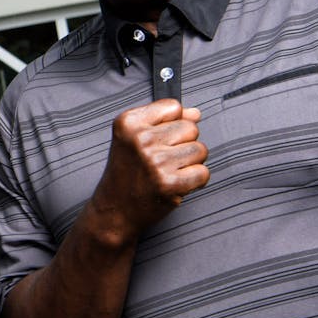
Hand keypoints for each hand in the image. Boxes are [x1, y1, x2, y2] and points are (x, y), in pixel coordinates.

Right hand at [89, 99, 208, 243]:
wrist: (114, 211)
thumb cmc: (125, 175)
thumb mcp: (133, 139)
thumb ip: (164, 121)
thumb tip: (195, 113)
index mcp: (128, 123)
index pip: (174, 106)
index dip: (173, 123)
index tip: (159, 138)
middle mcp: (140, 139)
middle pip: (191, 127)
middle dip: (184, 144)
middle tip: (162, 159)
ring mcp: (155, 161)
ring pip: (200, 149)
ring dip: (190, 163)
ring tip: (168, 172)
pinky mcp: (169, 183)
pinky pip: (203, 172)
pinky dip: (194, 181)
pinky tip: (175, 184)